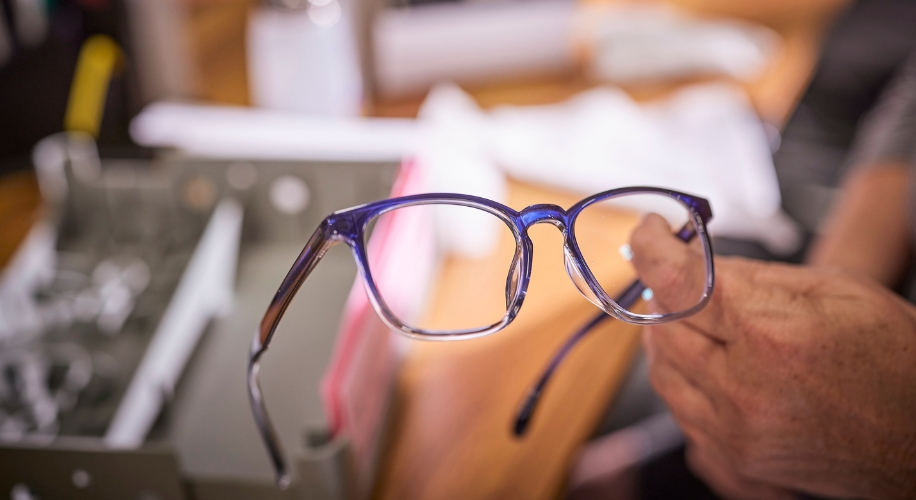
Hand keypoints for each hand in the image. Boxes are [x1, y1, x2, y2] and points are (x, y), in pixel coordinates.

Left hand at [629, 214, 915, 499]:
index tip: (649, 234)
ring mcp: (735, 435)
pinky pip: (679, 413)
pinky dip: (689, 385)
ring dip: (674, 341)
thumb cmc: (890, 360)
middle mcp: (743, 391)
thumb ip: (749, 273)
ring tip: (714, 331)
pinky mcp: (733, 463)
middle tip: (691, 283)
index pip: (675, 281)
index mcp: (770, 335)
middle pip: (659, 326)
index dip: (651, 249)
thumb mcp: (833, 289)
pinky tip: (722, 374)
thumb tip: (686, 254)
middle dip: (668, 296)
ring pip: (661, 371)